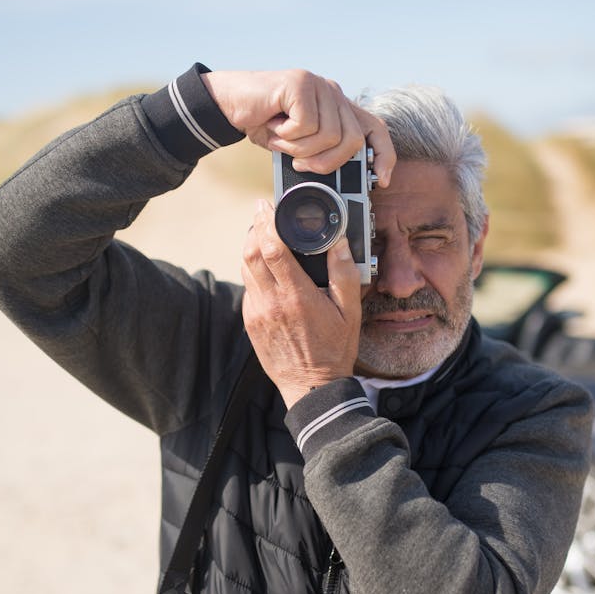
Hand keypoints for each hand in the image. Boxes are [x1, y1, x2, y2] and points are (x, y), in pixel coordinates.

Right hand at [202, 68, 393, 187]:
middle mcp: (333, 93)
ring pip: (329, 136)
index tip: (380, 180)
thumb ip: (321, 153)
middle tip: (299, 163)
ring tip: (281, 138)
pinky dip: (286, 136)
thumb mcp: (298, 145)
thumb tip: (341, 179)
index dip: (384, 155)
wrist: (228, 104)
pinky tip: (274, 125)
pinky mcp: (301, 83)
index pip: (375, 129)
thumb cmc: (263, 124)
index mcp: (338, 107)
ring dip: (300, 148)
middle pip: (352, 141)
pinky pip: (306, 126)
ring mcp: (319, 85)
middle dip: (326, 163)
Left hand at [241, 199, 362, 407]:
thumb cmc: (334, 350)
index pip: (272, 249)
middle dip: (254, 228)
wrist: (311, 388)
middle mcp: (271, 303)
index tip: (266, 206)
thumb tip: (339, 242)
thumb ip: (344, 274)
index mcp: (296, 296)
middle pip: (251, 253)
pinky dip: (254, 271)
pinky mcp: (250, 322)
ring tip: (264, 235)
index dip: (266, 222)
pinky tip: (267, 268)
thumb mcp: (349, 313)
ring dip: (251, 248)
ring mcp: (256, 313)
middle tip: (262, 214)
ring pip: (245, 268)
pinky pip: (248, 288)